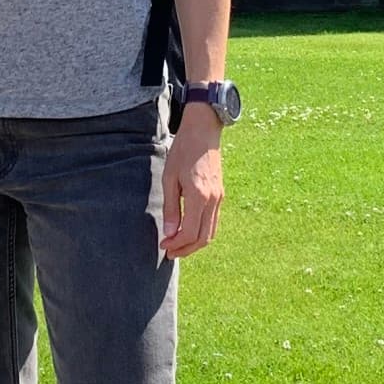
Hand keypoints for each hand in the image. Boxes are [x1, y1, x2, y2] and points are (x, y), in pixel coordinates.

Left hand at [160, 109, 223, 259]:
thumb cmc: (183, 151)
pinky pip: (213, 221)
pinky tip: (189, 231)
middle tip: (170, 252)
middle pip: (203, 238)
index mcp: (199, 196)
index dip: (176, 244)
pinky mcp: (220, 194)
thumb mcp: (169, 178)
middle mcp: (213, 200)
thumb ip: (171, 207)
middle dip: (186, 250)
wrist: (203, 131)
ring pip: (211, 232)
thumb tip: (170, 233)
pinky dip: (202, 232)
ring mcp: (219, 198)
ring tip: (178, 245)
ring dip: (195, 244)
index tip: (163, 245)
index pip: (190, 233)